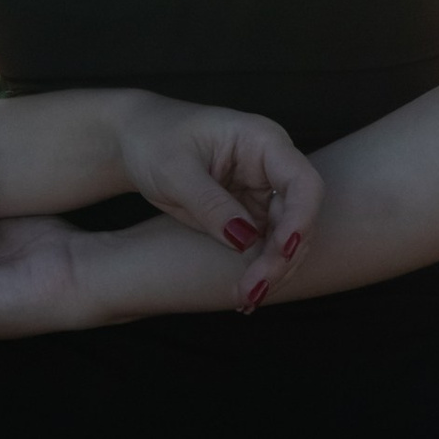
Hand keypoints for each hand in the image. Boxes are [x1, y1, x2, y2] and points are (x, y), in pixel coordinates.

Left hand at [112, 98, 321, 302]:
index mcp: (262, 139)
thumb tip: (246, 240)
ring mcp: (263, 190)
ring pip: (286, 237)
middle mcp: (271, 166)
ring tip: (245, 299)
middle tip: (254, 291)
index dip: (301, 219)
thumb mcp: (174, 170)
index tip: (284, 252)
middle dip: (282, 257)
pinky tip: (244, 294)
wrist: (136, 141)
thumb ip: (211, 204)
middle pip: (298, 216)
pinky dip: (259, 269)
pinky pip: (266, 246)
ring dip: (273, 270)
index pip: (302, 181)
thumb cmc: (154, 141)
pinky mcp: (251, 212)